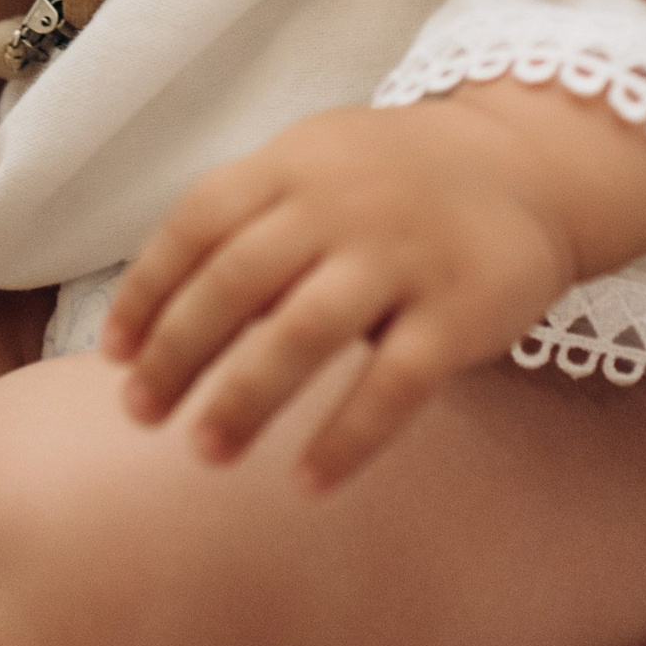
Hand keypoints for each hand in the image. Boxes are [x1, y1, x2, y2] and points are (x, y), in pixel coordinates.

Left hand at [103, 86, 645, 489]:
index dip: (147, 293)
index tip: (115, 358)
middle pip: (236, 283)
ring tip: (205, 453)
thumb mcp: (316, 166)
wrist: (529, 165)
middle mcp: (342, 203)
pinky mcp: (459, 311)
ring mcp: (403, 255)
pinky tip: (307, 481)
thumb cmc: (394, 180)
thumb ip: (248, 223)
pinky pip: (394, 385)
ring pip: (304, 335)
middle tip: (142, 415)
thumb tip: (157, 320)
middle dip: (178, 355)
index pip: (197, 225)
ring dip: (245, 399)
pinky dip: (346, 438)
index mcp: (293, 164)